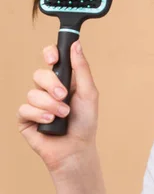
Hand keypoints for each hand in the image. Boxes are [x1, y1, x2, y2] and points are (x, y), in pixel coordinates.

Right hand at [17, 40, 99, 174]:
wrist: (76, 148)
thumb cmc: (85, 121)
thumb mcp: (89, 92)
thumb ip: (82, 69)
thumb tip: (76, 45)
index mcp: (65, 80)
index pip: (52, 58)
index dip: (50, 53)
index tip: (53, 57)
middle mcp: (48, 89)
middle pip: (40, 74)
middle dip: (52, 85)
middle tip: (64, 96)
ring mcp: (36, 103)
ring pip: (32, 93)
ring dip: (50, 105)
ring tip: (63, 115)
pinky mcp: (26, 118)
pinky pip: (24, 108)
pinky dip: (39, 114)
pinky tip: (49, 122)